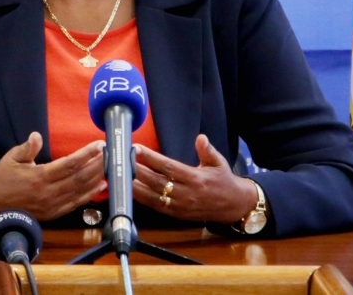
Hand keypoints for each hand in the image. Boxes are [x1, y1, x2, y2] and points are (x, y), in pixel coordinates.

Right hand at [0, 132, 105, 221]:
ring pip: (80, 191)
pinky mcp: (52, 214)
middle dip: (97, 165)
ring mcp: (51, 205)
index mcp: (39, 176)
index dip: (87, 154)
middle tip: (111, 154)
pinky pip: (74, 204)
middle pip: (79, 178)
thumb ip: (27, 147)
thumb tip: (36, 136)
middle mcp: (48, 192)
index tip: (99, 145)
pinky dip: (89, 195)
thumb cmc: (2, 176)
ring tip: (110, 168)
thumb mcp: (11, 157)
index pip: (69, 164)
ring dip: (97, 179)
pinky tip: (100, 186)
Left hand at [133, 134, 258, 223]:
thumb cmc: (223, 180)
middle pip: (156, 182)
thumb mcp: (219, 162)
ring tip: (119, 176)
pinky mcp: (176, 214)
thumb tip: (201, 138)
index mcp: (196, 178)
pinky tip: (129, 191)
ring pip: (153, 196)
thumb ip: (207, 150)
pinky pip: (156, 207)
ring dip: (134, 187)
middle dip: (137, 171)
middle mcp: (186, 193)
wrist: (233, 206)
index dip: (152, 158)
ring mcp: (180, 206)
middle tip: (121, 160)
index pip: (169, 167)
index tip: (137, 148)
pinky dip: (141, 199)